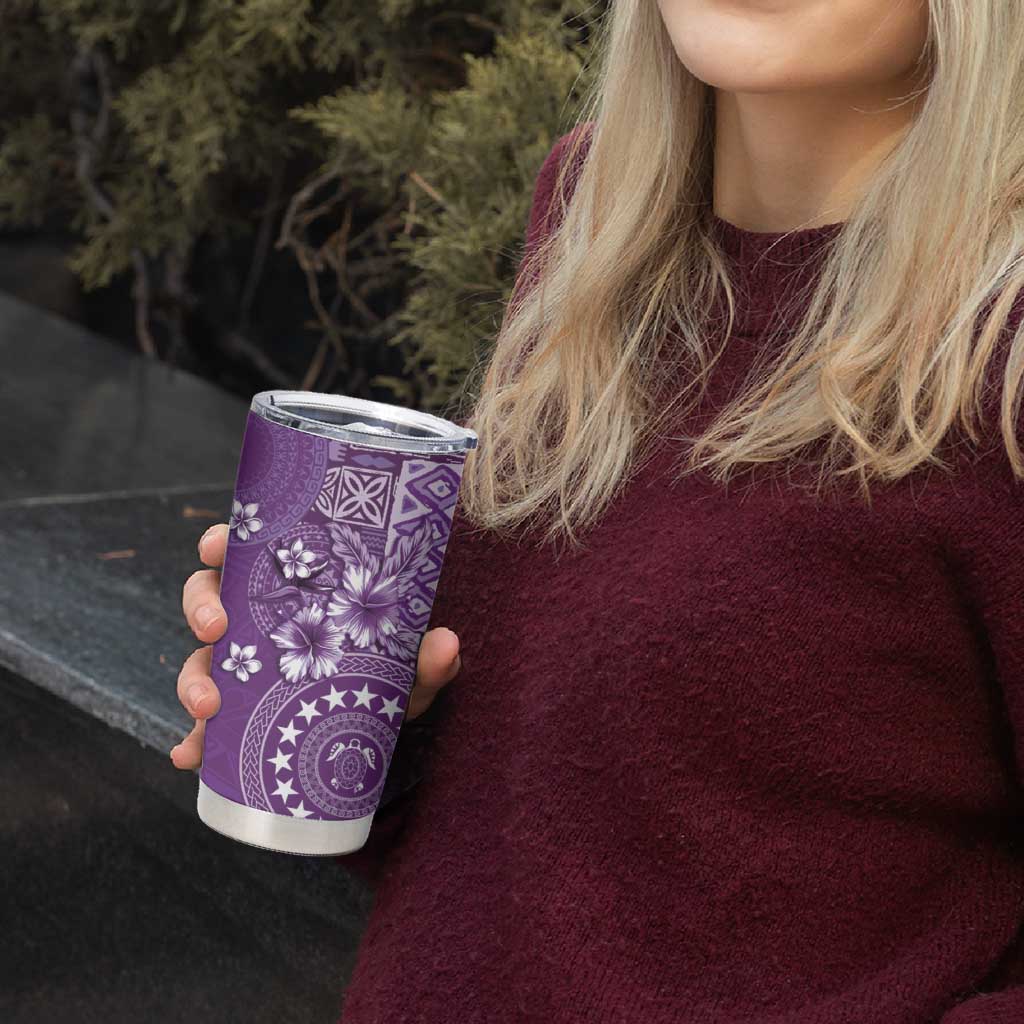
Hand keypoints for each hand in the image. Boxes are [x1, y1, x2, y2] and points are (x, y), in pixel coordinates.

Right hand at [169, 523, 461, 768]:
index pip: (248, 553)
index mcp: (292, 591)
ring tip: (207, 707)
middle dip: (202, 609)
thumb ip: (428, 658)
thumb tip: (447, 644)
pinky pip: (205, 727)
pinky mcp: (239, 717)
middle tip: (216, 628)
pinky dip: (193, 742)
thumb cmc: (391, 675)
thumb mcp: (410, 667)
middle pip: (208, 599)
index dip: (221, 542)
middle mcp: (258, 623)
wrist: (384, 727)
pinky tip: (190, 756)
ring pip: (199, 660)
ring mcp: (243, 669)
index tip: (216, 545)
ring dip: (193, 679)